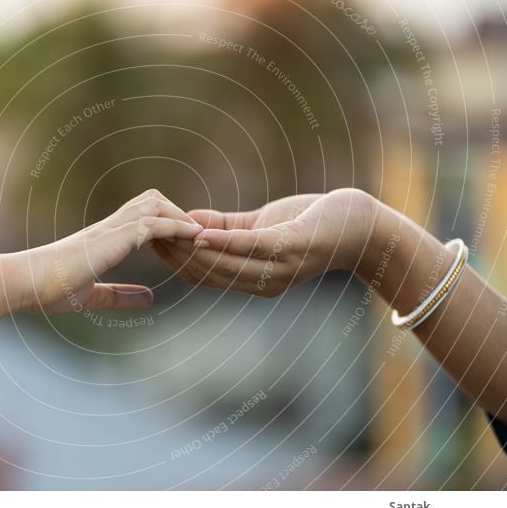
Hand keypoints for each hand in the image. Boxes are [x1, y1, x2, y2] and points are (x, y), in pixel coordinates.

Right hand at [12, 189, 202, 312]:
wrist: (23, 283)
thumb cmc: (48, 290)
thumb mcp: (92, 296)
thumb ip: (119, 295)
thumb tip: (149, 298)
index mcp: (103, 238)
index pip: (139, 215)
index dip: (164, 221)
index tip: (183, 237)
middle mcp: (108, 227)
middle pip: (151, 200)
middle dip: (176, 212)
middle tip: (195, 234)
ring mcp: (110, 229)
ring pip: (154, 205)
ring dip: (181, 216)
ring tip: (202, 233)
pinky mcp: (112, 237)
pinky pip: (153, 223)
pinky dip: (177, 226)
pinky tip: (193, 236)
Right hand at [151, 189, 376, 296]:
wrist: (362, 225)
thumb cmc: (313, 223)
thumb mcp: (262, 226)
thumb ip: (227, 228)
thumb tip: (190, 223)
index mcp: (254, 281)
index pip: (203, 277)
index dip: (173, 262)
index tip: (147, 241)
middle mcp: (263, 284)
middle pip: (206, 273)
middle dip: (173, 255)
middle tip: (145, 234)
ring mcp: (277, 269)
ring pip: (220, 263)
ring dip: (187, 249)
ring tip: (161, 231)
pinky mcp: (289, 247)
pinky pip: (246, 246)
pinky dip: (219, 240)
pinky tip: (195, 231)